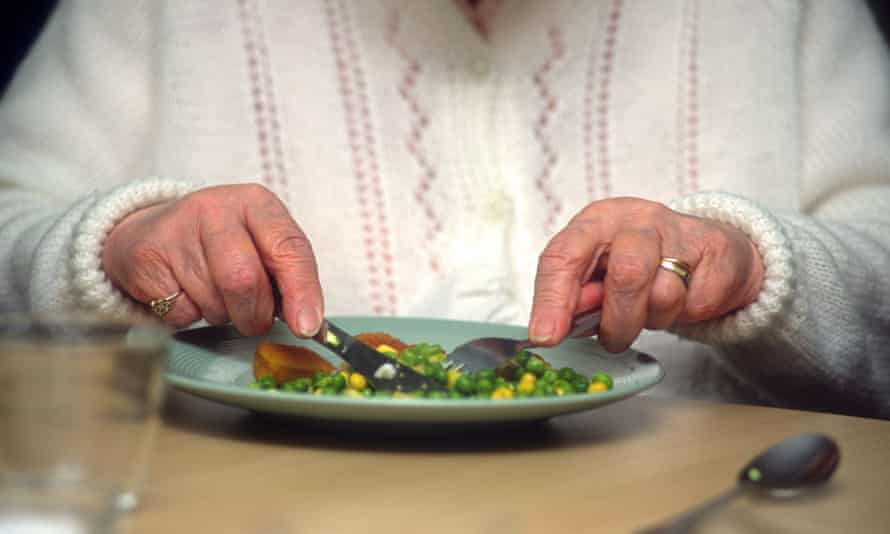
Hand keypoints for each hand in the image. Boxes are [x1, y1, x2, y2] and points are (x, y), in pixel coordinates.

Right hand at [102, 184, 321, 336]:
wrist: (152, 233)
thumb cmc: (222, 246)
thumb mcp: (261, 247)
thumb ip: (288, 277)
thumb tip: (309, 324)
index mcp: (256, 203)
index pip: (289, 247)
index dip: (302, 291)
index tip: (307, 326)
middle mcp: (216, 208)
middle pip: (245, 279)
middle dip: (255, 314)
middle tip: (253, 321)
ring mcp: (177, 229)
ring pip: (214, 301)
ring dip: (222, 315)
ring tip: (214, 295)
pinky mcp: (147, 256)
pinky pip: (181, 311)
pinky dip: (189, 316)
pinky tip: (184, 293)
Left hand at [529, 197, 764, 351]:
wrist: (707, 254)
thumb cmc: (642, 265)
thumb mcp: (600, 276)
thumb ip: (577, 298)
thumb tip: (554, 327)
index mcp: (595, 221)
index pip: (564, 256)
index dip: (551, 299)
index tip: (545, 336)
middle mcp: (633, 218)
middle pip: (625, 274)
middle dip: (616, 321)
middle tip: (611, 340)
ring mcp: (677, 230)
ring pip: (662, 293)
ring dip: (651, 320)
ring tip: (649, 312)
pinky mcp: (713, 249)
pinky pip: (694, 301)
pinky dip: (683, 314)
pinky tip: (682, 298)